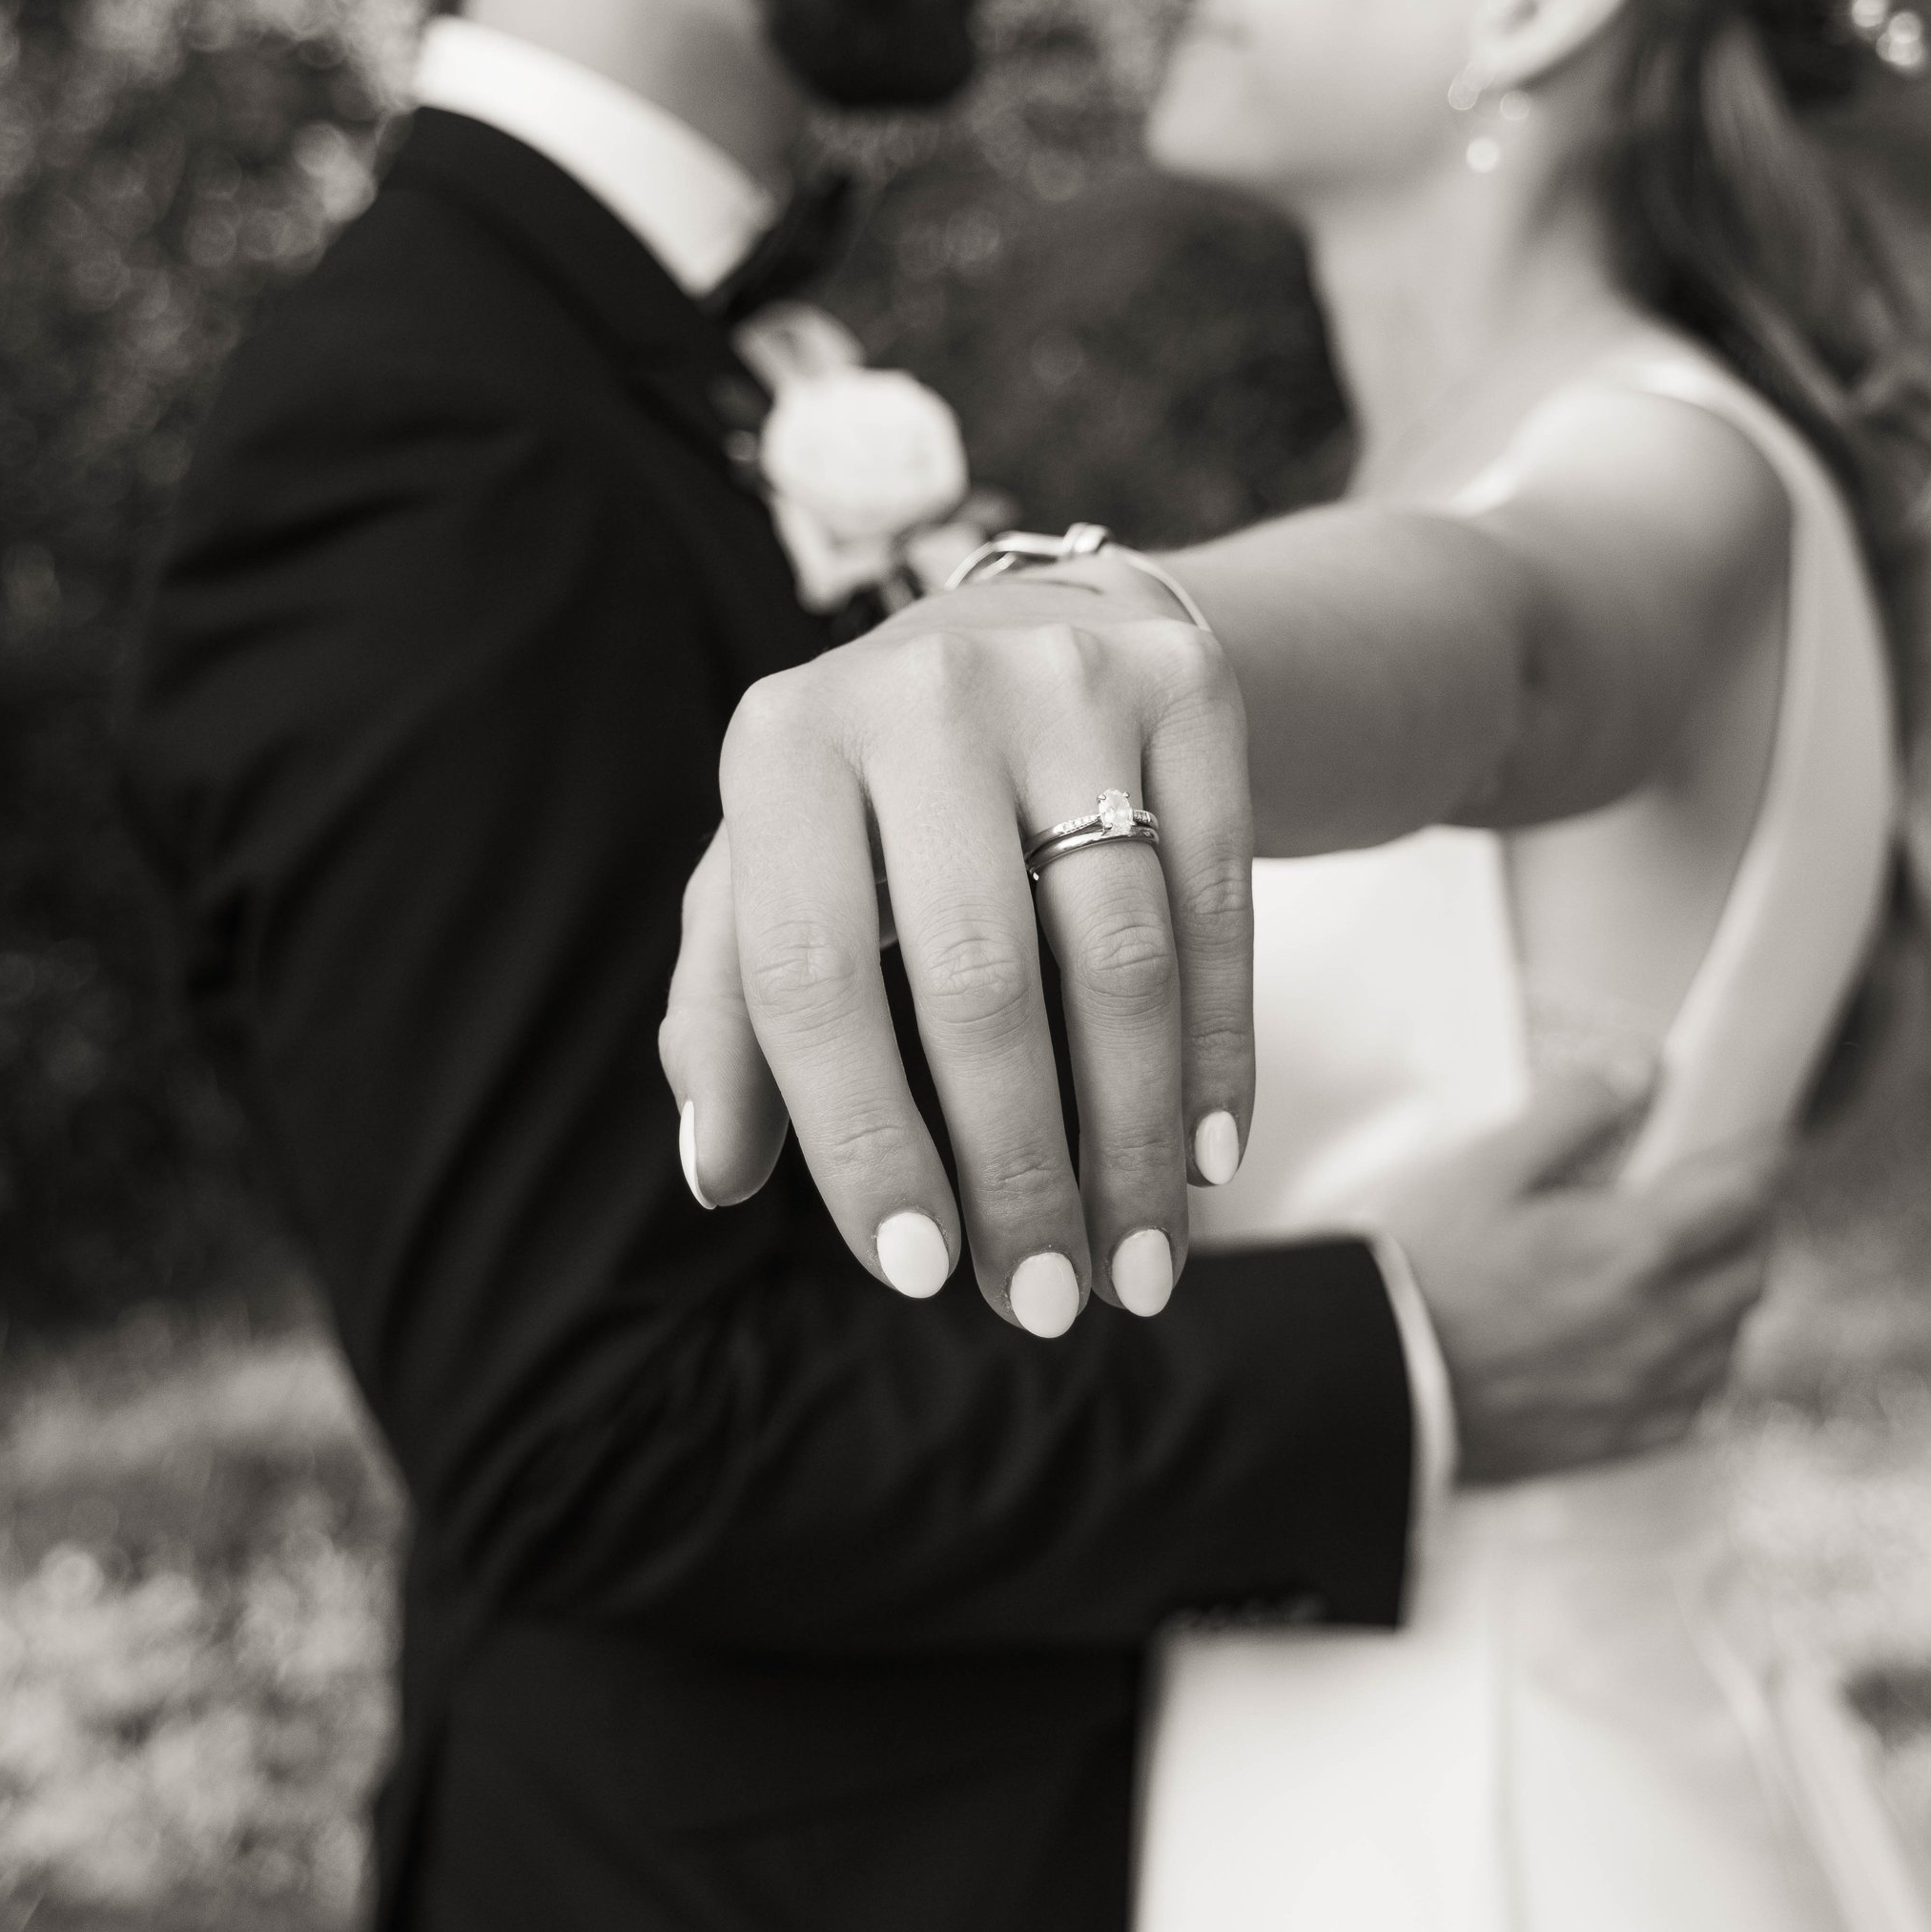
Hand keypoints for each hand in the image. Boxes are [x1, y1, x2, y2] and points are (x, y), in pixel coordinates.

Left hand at [660, 581, 1253, 1333]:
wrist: (1050, 627)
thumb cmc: (882, 805)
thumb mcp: (776, 875)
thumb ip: (727, 1014)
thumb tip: (712, 1174)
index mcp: (784, 744)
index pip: (808, 972)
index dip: (861, 1135)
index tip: (911, 1272)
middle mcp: (920, 694)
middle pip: (978, 976)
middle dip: (1014, 1168)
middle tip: (1038, 1304)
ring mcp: (1065, 681)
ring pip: (1118, 956)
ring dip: (1131, 1141)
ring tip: (1132, 1272)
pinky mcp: (1187, 691)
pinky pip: (1217, 904)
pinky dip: (1217, 1052)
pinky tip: (1209, 1164)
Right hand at [1371, 1082, 1778, 1483]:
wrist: (1375, 1379)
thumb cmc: (1425, 1268)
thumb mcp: (1486, 1165)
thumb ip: (1571, 1110)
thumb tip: (1641, 1068)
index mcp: (1635, 1246)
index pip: (1745, 1194)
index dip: (1763, 1160)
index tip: (1762, 1145)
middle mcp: (1659, 1323)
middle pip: (1753, 1271)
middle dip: (1752, 1227)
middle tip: (1725, 1203)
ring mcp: (1643, 1388)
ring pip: (1734, 1341)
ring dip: (1729, 1299)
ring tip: (1698, 1273)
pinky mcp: (1619, 1438)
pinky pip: (1699, 1405)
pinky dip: (1703, 1369)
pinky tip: (1673, 1351)